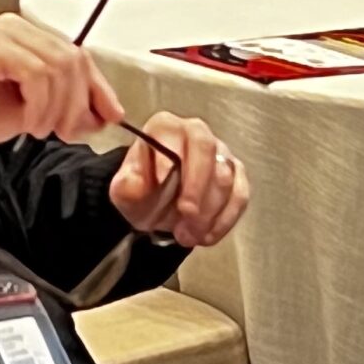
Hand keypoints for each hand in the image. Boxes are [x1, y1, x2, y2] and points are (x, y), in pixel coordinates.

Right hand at [0, 14, 125, 147]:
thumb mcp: (24, 115)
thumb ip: (59, 110)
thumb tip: (95, 116)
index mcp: (26, 40)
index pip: (78, 56)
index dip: (98, 88)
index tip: (109, 115)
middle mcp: (17, 30)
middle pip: (74, 59)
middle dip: (80, 102)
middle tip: (68, 131)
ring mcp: (5, 35)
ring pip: (60, 66)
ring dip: (58, 107)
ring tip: (41, 129)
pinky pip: (36, 73)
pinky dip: (40, 105)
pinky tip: (29, 123)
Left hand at [108, 112, 249, 247]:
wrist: (157, 209)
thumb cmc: (141, 193)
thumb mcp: (124, 191)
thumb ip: (127, 184)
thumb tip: (134, 181)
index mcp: (165, 127)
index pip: (172, 134)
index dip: (169, 159)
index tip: (161, 184)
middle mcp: (196, 133)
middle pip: (206, 149)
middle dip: (197, 186)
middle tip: (186, 215)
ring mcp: (220, 152)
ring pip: (225, 176)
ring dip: (208, 211)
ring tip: (186, 235)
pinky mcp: (236, 175)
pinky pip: (239, 195)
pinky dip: (224, 219)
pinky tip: (206, 236)